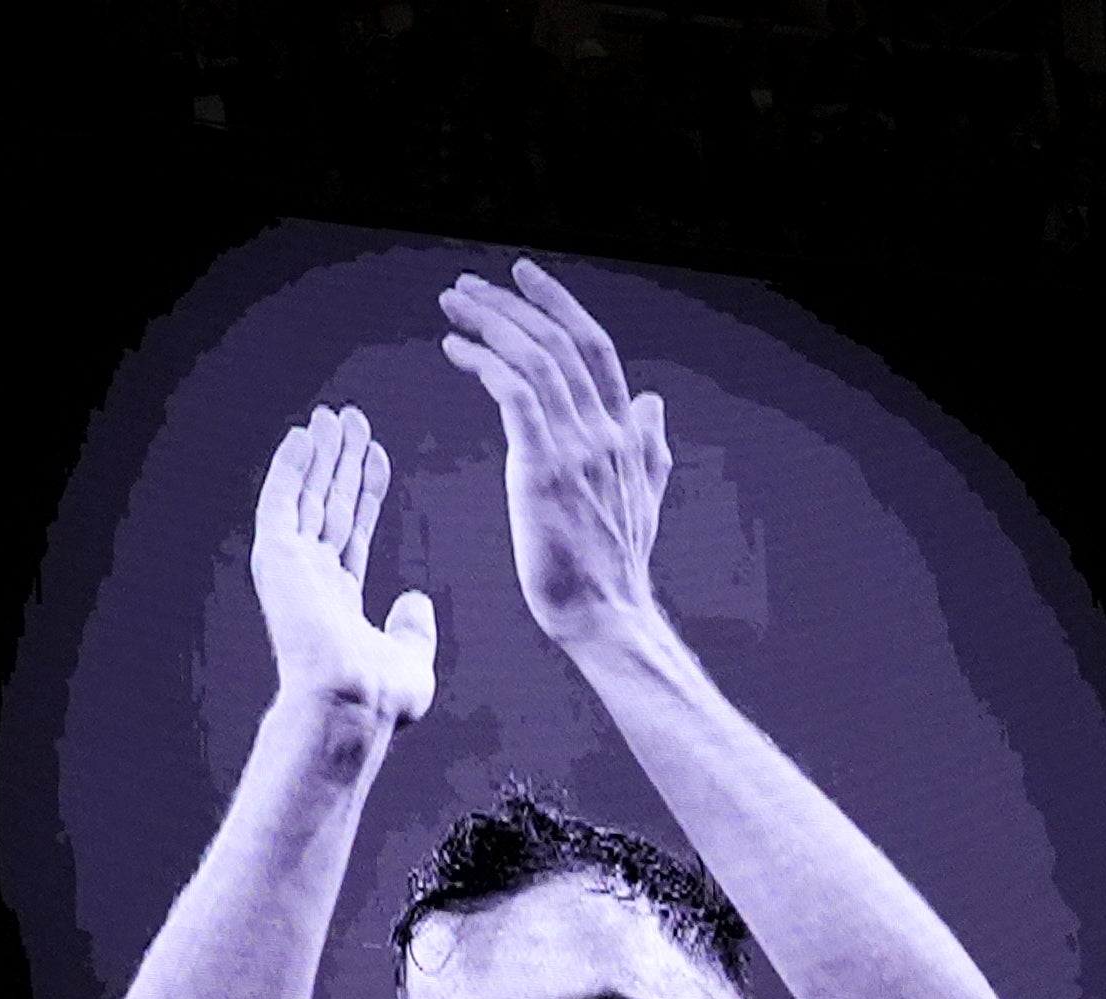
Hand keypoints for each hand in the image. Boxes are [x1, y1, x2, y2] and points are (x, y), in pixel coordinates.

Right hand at [248, 404, 434, 727]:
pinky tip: (302, 435)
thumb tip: (416, 600)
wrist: (352, 703)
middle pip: (328, 505)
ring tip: (332, 416)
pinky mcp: (275, 557)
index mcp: (338, 601)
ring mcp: (292, 568)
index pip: (352, 531)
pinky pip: (281, 500)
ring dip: (320, 454)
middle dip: (341, 462)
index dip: (365, 490)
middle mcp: (311, 580)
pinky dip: (290, 466)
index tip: (376, 454)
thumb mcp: (411, 661)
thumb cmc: (381, 699)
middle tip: (351, 419)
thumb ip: (413, 630)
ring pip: (307, 496)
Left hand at [438, 261, 672, 652]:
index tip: (524, 276)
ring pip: (535, 359)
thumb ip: (649, 443)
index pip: (595, 347)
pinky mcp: (543, 470)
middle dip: (511, 303)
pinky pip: (514, 395)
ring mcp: (576, 449)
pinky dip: (484, 362)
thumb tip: (652, 400)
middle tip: (467, 287)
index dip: (560, 304)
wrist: (607, 616)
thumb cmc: (615, 567)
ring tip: (453, 307)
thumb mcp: (645, 495)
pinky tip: (456, 350)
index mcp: (625, 433)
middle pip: (559, 342)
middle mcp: (604, 431)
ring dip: (490, 323)